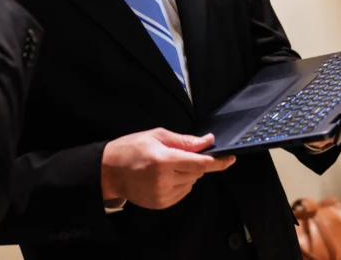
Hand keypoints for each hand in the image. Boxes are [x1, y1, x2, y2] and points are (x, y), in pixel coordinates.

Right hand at [101, 129, 234, 209]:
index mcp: (164, 160)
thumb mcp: (157, 136)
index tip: (230, 158)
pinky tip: (163, 177)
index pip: (199, 164)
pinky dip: (179, 184)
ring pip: (191, 183)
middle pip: (197, 173)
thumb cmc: (131, 149)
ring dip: (186, 174)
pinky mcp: (161, 203)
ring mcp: (163, 195)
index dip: (218, 162)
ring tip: (165, 166)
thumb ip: (184, 141)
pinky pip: (182, 192)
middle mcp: (165, 180)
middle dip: (194, 163)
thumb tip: (207, 141)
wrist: (109, 171)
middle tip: (176, 155)